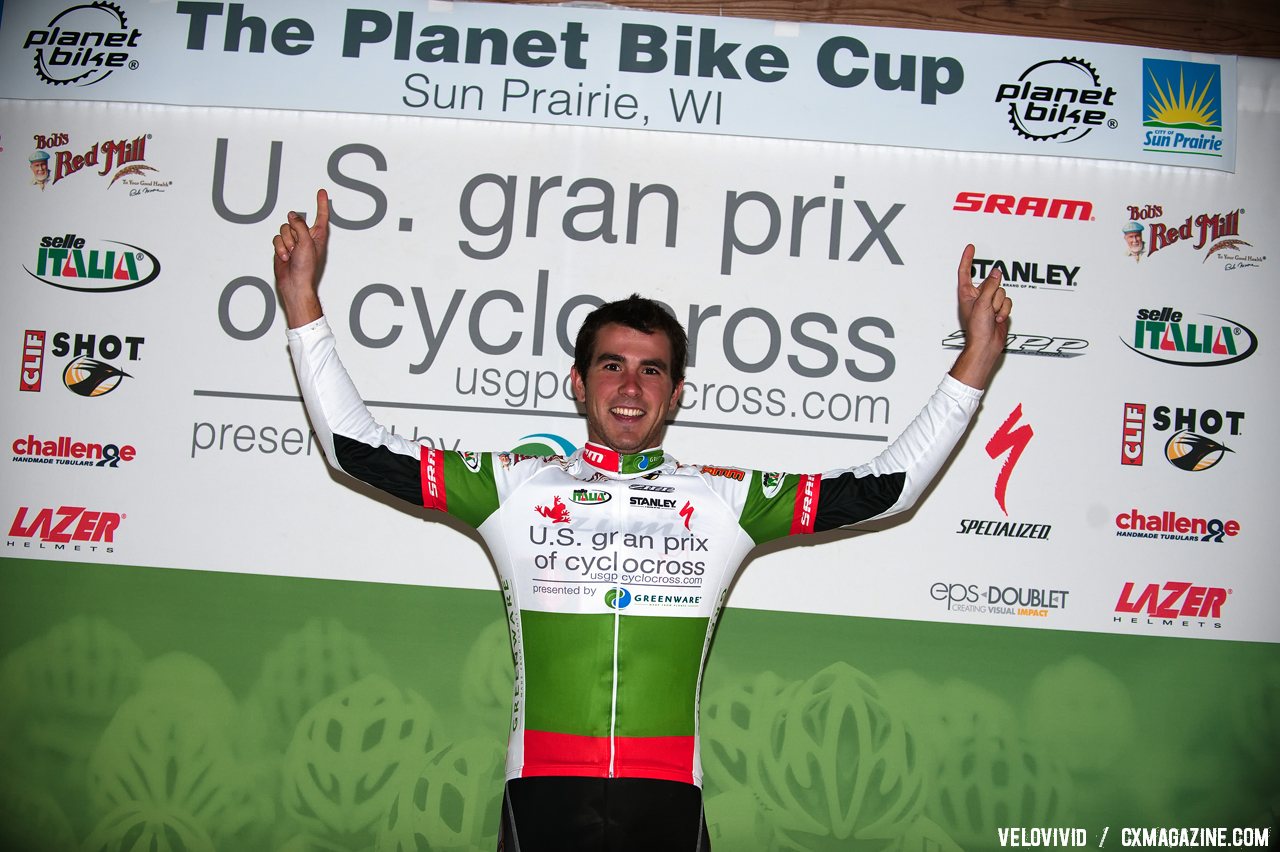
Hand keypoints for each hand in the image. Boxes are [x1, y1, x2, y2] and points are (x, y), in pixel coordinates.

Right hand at [272, 188, 329, 326]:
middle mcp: (307, 237)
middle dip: (293, 233)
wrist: (295, 283)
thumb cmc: (306, 268)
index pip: (321, 216)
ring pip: (284, 229)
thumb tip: (292, 215)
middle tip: (297, 248)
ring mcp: (294, 242)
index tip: (321, 192)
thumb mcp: (307, 243)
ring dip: (285, 242)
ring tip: (291, 255)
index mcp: (318, 236)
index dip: (321, 203)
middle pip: (295, 221)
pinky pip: (277, 238)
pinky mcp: (283, 247)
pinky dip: (279, 248)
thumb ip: (300, 226)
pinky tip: (285, 258)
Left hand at [949, 244, 1010, 388]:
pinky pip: (1008, 302)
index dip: (968, 259)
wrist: (986, 345)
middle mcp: (977, 297)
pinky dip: (1005, 311)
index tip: (970, 247)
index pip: (966, 272)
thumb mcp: (982, 304)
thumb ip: (990, 286)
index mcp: (966, 294)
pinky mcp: (999, 309)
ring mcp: (989, 303)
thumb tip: (996, 272)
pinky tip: (998, 320)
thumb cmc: (977, 328)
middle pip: (991, 283)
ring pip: (1002, 292)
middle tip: (988, 308)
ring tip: (992, 316)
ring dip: (1000, 305)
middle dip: (993, 294)